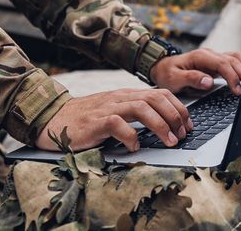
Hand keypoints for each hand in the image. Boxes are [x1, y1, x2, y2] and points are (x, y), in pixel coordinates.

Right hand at [35, 89, 191, 151]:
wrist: (51, 119)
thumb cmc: (84, 120)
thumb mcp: (113, 112)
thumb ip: (133, 115)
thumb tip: (162, 126)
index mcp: (126, 95)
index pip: (159, 93)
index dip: (178, 108)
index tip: (188, 125)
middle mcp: (119, 98)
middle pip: (155, 98)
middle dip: (174, 116)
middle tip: (182, 135)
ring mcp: (106, 108)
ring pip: (141, 107)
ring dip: (160, 125)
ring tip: (169, 141)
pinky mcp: (94, 122)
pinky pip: (117, 124)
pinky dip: (130, 135)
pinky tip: (135, 147)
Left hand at [150, 48, 240, 95]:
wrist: (161, 67)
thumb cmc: (167, 73)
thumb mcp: (173, 79)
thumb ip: (191, 79)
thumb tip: (208, 82)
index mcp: (200, 56)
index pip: (222, 63)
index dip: (232, 76)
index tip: (237, 90)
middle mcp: (209, 54)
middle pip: (232, 59)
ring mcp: (213, 57)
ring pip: (235, 58)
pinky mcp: (215, 63)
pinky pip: (232, 62)